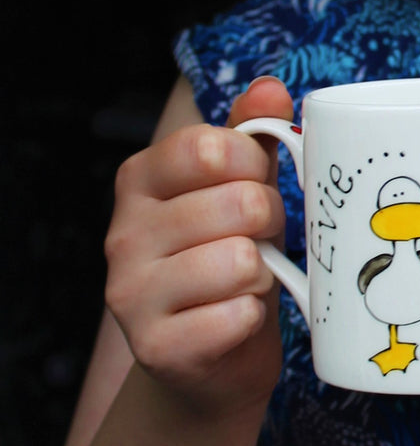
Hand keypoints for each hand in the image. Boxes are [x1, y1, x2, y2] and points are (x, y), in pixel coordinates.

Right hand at [104, 77, 293, 413]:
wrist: (214, 357)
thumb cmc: (232, 258)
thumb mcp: (243, 189)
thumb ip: (253, 137)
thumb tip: (270, 88)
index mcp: (141, 180)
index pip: (213, 148)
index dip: (256, 169)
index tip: (256, 188)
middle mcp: (123, 233)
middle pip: (238, 204)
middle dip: (270, 224)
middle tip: (258, 243)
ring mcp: (130, 293)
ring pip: (239, 262)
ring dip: (262, 275)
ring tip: (248, 282)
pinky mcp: (155, 347)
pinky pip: (235, 317)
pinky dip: (251, 318)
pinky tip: (236, 319)